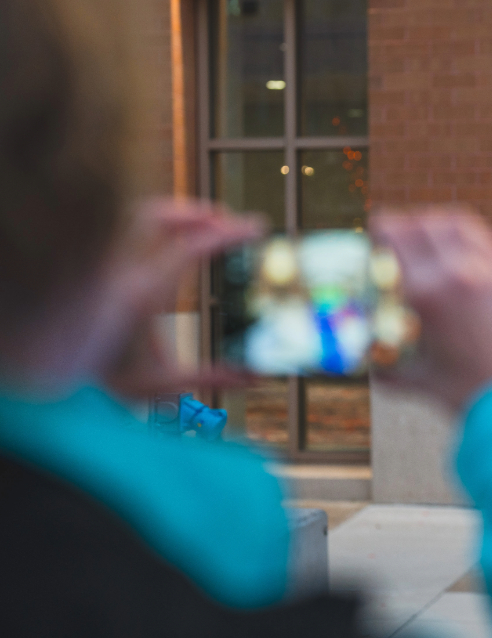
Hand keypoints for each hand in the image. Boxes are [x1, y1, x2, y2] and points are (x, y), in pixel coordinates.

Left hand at [4, 198, 262, 394]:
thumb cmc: (99, 383)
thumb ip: (210, 378)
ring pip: (137, 215)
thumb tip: (257, 378)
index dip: (229, 233)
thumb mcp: (159, 384)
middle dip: (200, 214)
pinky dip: (151, 223)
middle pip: (161, 217)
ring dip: (173, 213)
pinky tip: (167, 238)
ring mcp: (102, 263)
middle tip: (230, 222)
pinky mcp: (95, 265)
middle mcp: (118, 270)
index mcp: (141, 294)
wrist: (46, 379)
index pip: (191, 246)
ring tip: (202, 222)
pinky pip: (123, 226)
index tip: (256, 227)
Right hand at [369, 207, 491, 411]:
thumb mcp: (420, 380)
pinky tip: (465, 250)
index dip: (381, 228)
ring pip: (459, 225)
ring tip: (431, 232)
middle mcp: (458, 271)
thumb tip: (372, 368)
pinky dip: (469, 238)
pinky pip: (489, 242)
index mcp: (426, 292)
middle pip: (424, 224)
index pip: (396, 238)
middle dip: (407, 223)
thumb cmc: (470, 395)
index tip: (375, 230)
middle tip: (399, 232)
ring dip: (438, 223)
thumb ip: (391, 371)